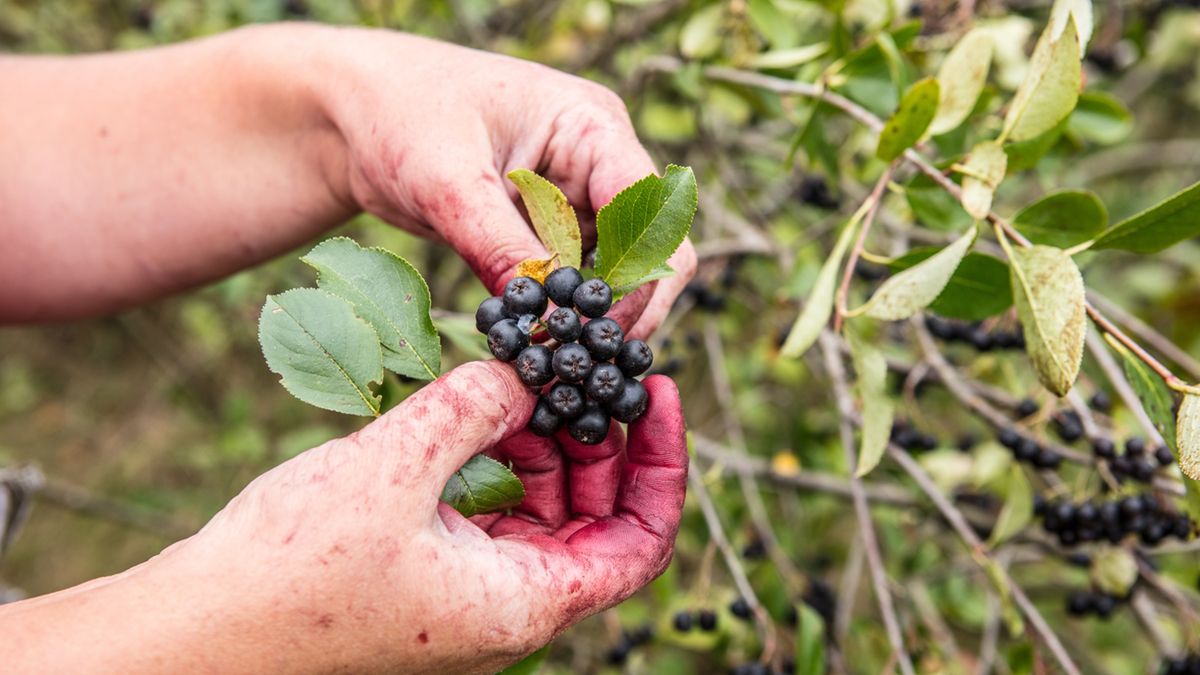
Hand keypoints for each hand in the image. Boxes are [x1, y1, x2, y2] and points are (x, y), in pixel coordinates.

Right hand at [137, 361, 685, 673]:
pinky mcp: (427, 578)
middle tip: (587, 370)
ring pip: (542, 516)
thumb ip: (470, 408)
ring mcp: (467, 597)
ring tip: (528, 380)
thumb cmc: (288, 576)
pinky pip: (489, 517)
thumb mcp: (392, 468)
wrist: (195, 637)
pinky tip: (477, 410)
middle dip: (599, 442)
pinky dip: (496, 463)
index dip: (662, 465)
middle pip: (596, 522)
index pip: (639, 542)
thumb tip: (522, 371)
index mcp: (523, 606)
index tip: (656, 393)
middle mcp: (507, 610)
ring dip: (544, 447)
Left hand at [310, 28, 696, 338]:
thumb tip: (539, 319)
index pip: (645, 210)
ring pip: (615, 276)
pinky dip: (559, 315)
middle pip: (648, 250)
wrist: (353, 114)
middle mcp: (597, 163)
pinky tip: (535, 346)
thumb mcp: (447, 181)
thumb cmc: (399, 115)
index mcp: (591, 126)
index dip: (635, 277)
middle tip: (582, 365)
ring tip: (554, 363)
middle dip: (622, 309)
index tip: (595, 330)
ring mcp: (576, 199)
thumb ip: (498, 246)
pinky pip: (573, 283)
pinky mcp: (549, 231)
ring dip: (590, 319)